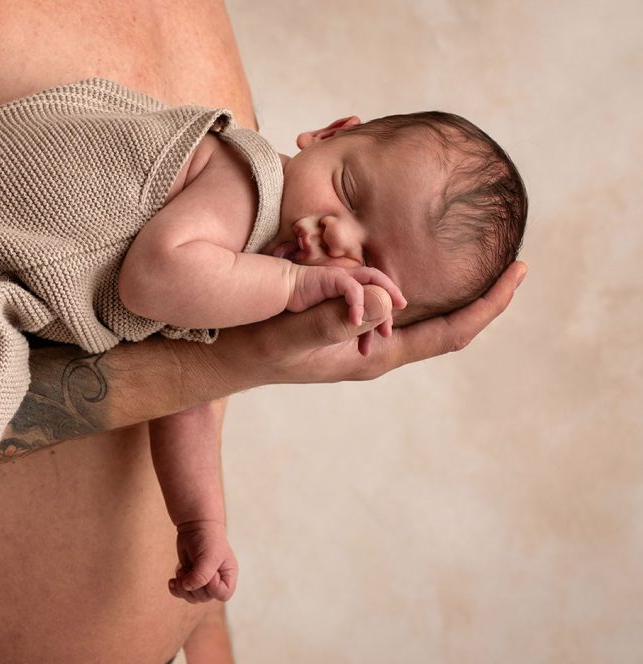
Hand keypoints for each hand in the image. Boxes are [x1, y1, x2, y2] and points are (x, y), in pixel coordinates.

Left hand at [169, 520, 238, 602]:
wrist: (195, 525)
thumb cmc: (207, 538)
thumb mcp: (209, 556)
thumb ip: (201, 575)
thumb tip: (187, 587)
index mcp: (228, 574)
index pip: (223, 594)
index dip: (213, 588)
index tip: (208, 572)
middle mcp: (217, 580)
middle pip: (205, 597)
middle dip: (194, 586)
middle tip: (188, 570)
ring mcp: (203, 579)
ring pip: (193, 597)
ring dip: (183, 587)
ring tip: (182, 571)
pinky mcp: (190, 576)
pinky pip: (183, 592)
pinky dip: (176, 588)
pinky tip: (172, 581)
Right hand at [212, 261, 526, 386]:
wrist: (213, 355)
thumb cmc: (246, 349)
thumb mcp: (284, 335)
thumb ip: (330, 318)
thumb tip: (388, 298)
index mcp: (374, 353)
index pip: (450, 333)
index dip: (489, 304)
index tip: (520, 269)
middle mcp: (373, 343)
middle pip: (442, 320)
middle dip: (476, 287)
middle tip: (506, 246)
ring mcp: (358, 329)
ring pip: (414, 301)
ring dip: (440, 274)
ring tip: (467, 240)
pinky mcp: (340, 313)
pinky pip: (385, 288)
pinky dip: (401, 265)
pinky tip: (400, 240)